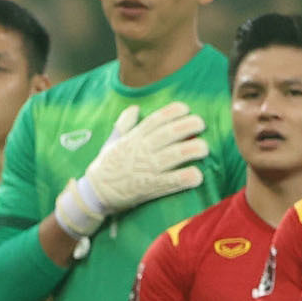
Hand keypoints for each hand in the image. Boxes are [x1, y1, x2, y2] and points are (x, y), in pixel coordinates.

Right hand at [55, 102, 208, 235]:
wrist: (96, 192)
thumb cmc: (107, 165)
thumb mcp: (113, 141)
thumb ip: (125, 124)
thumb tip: (135, 108)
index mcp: (134, 138)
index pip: (156, 120)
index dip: (172, 112)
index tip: (186, 108)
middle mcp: (142, 150)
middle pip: (169, 134)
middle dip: (188, 126)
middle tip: (201, 124)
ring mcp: (147, 168)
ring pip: (174, 155)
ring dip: (192, 149)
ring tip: (205, 148)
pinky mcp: (150, 186)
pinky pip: (172, 181)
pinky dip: (185, 177)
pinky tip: (198, 175)